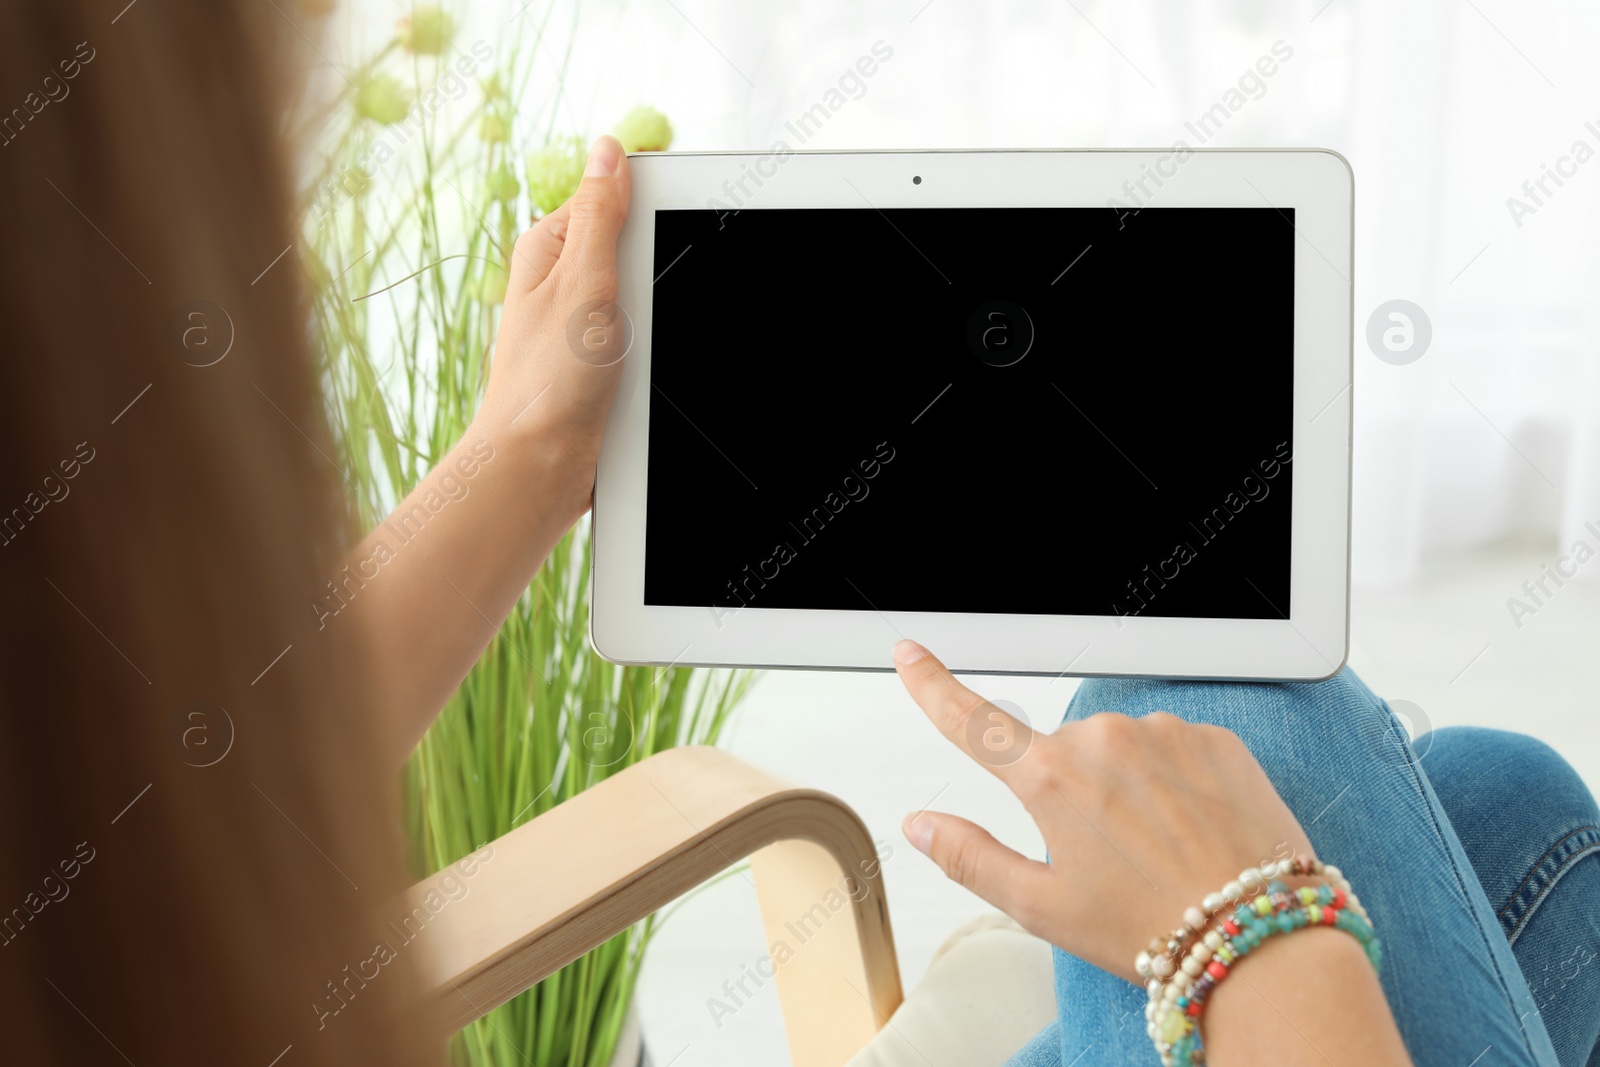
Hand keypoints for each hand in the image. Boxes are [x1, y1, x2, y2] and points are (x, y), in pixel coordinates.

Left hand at [479, 135, 631, 518]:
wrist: (540, 466)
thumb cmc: (549, 381)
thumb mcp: (582, 282)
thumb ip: (600, 216)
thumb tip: (607, 150)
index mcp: (547, 250)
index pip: (608, 200)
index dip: (644, 216)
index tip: (654, 248)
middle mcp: (560, 283)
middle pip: (632, 252)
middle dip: (653, 277)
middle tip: (637, 313)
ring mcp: (580, 326)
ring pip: (643, 301)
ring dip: (653, 324)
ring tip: (632, 356)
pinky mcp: (598, 365)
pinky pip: (641, 343)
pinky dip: (649, 354)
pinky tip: (641, 376)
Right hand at [892, 639, 1313, 983]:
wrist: (1261, 939)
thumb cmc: (1150, 930)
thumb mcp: (1041, 908)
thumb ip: (970, 857)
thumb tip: (919, 824)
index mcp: (1051, 778)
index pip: (972, 720)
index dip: (933, 684)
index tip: (910, 653)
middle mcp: (1103, 738)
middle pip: (1062, 753)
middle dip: (1071, 794)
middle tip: (1107, 862)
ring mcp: (1163, 732)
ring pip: (1121, 750)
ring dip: (1127, 787)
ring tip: (1161, 854)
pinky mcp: (1215, 738)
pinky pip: (1174, 749)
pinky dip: (1175, 784)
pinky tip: (1193, 833)